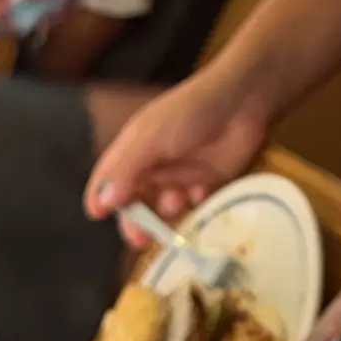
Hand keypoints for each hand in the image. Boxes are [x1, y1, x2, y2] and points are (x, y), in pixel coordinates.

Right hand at [84, 64, 272, 235]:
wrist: (242, 102)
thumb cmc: (189, 112)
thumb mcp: (151, 138)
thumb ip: (125, 171)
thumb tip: (101, 205)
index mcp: (134, 151)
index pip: (109, 179)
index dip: (101, 197)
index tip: (98, 215)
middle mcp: (155, 167)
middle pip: (136, 204)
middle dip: (137, 222)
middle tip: (141, 238)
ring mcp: (181, 177)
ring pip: (165, 210)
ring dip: (169, 210)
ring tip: (179, 198)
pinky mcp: (208, 184)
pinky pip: (196, 208)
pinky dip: (197, 205)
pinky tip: (202, 190)